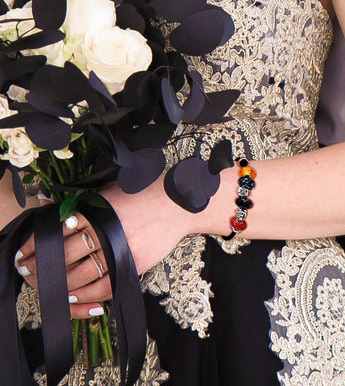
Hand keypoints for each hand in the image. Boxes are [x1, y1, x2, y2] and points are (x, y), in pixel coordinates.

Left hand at [15, 175, 192, 318]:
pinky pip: (105, 287)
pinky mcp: (134, 264)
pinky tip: (75, 297)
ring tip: (50, 288)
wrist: (176, 204)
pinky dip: (87, 296)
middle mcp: (105, 231)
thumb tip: (48, 203)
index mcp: (96, 210)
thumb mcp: (109, 189)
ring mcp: (120, 250)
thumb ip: (81, 200)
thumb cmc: (142, 193)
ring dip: (61, 285)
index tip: (25, 254)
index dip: (37, 245)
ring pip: (81, 275)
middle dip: (42, 268)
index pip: (56, 231)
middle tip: (30, 273)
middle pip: (63, 256)